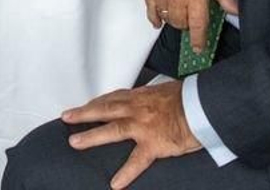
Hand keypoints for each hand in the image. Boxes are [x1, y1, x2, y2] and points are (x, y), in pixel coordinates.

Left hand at [61, 80, 201, 188]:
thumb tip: (149, 97)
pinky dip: (126, 173)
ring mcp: (143, 126)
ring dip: (92, 136)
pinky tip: (116, 183)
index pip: (113, 98)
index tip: (86, 106)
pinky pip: (137, 161)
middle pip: (104, 109)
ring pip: (112, 130)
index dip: (97, 102)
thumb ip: (151, 96)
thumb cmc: (188, 97)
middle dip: (83, 113)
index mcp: (140, 97)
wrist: (202, 106)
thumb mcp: (165, 90)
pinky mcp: (153, 144)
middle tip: (67, 117)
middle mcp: (137, 109)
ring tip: (76, 142)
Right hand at [142, 0, 237, 45]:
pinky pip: (151, 10)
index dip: (199, 40)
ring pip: (167, 19)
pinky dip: (155, 18)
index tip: (199, 47)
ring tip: (180, 14)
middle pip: (182, 23)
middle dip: (189, 24)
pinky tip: (159, 20)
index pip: (198, 25)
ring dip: (175, 20)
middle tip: (193, 17)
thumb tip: (236, 11)